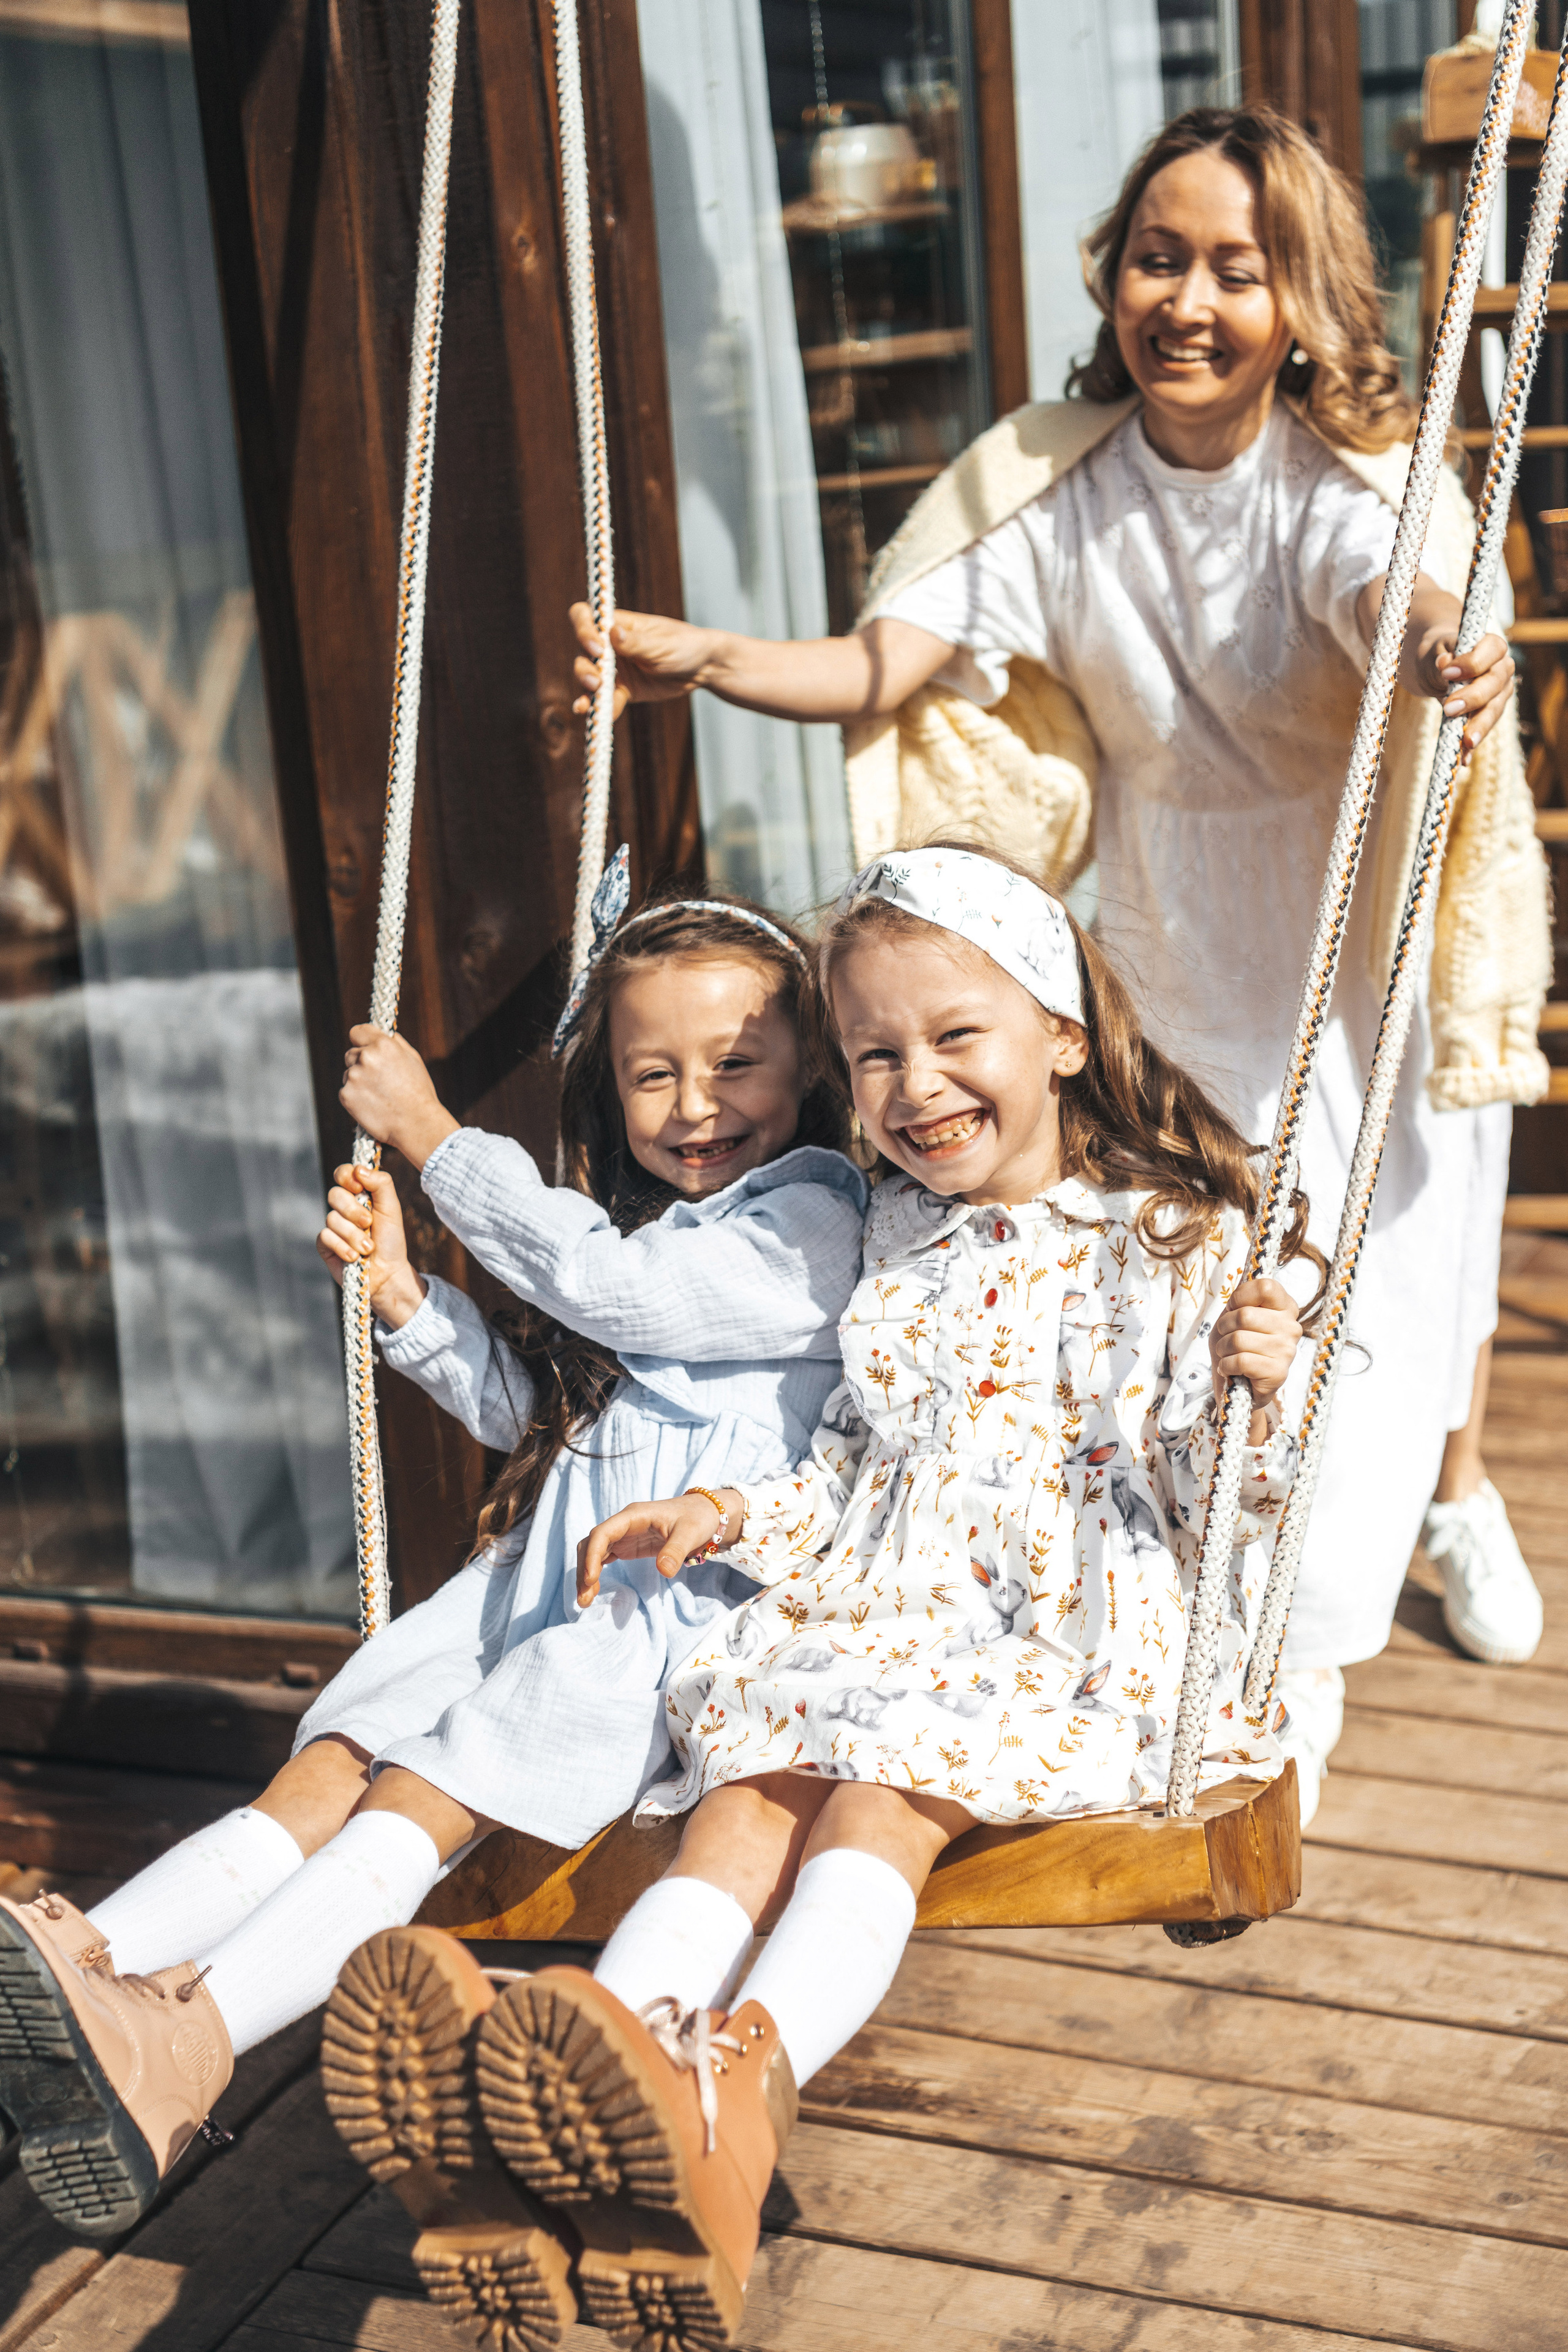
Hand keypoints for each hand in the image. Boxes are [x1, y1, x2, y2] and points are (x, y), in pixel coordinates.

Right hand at [316, 1165, 426, 1326]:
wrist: (387, 1273)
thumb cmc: (391, 1240)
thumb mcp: (392, 1209)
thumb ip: (381, 1184)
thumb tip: (359, 1169)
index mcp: (359, 1194)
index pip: (343, 1173)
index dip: (346, 1177)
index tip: (359, 1188)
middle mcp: (343, 1208)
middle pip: (334, 1195)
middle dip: (353, 1211)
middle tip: (369, 1223)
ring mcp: (333, 1226)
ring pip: (332, 1219)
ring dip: (354, 1235)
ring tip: (368, 1248)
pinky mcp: (325, 1245)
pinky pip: (325, 1237)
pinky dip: (343, 1247)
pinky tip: (354, 1257)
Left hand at [339, 1025, 459, 1168]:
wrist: (416, 1124)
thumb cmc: (419, 1093)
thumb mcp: (413, 1059)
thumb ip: (395, 1043)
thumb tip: (384, 1035)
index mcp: (383, 1045)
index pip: (357, 1031)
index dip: (361, 1040)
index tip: (364, 1047)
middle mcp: (366, 1057)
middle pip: (351, 1053)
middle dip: (361, 1063)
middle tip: (379, 1080)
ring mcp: (353, 1076)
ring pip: (348, 1073)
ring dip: (358, 1081)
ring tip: (379, 1095)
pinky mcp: (346, 1095)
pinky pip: (346, 1091)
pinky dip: (356, 1097)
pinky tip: (372, 1104)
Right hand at [570, 602, 722, 717]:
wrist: (703, 668)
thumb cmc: (684, 645)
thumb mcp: (662, 644)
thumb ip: (636, 643)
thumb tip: (612, 634)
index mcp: (618, 624)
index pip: (585, 617)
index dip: (583, 630)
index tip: (597, 647)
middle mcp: (610, 645)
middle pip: (583, 653)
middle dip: (585, 668)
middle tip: (598, 682)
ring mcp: (616, 669)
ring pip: (590, 678)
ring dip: (588, 691)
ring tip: (590, 705)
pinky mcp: (624, 690)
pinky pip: (608, 700)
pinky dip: (603, 709)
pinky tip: (598, 718)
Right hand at [576, 1489, 741, 1604]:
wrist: (705, 1514)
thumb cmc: (697, 1518)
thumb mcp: (690, 1533)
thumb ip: (675, 1550)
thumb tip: (664, 1571)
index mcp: (633, 1515)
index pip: (603, 1533)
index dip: (593, 1555)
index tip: (591, 1579)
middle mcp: (623, 1524)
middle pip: (592, 1544)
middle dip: (584, 1569)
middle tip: (584, 1599)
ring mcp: (623, 1535)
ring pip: (594, 1552)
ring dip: (586, 1574)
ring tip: (585, 1601)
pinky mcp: (627, 1546)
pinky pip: (603, 1558)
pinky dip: (595, 1573)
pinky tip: (594, 1591)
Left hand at [1210, 1278, 1301, 1434]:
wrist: (1237, 1383)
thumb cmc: (1236, 1344)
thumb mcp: (1234, 1314)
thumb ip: (1242, 1298)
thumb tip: (1246, 1279)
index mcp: (1285, 1307)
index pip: (1265, 1286)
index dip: (1240, 1297)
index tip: (1234, 1309)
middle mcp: (1292, 1327)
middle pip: (1244, 1315)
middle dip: (1224, 1327)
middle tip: (1226, 1338)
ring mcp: (1287, 1351)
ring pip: (1238, 1339)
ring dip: (1223, 1349)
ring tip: (1228, 1354)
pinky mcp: (1278, 1373)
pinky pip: (1240, 1361)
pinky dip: (1226, 1365)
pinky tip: (1231, 1369)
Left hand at [1417, 626, 1514, 760]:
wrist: (1440, 668)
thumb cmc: (1441, 654)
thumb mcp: (1437, 650)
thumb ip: (1441, 656)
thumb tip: (1444, 664)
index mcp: (1493, 647)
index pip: (1493, 650)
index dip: (1472, 663)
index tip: (1447, 673)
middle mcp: (1503, 669)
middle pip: (1495, 684)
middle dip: (1473, 698)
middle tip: (1449, 709)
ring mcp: (1500, 693)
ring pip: (1494, 710)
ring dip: (1479, 727)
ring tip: (1465, 742)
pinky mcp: (1490, 713)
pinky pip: (1482, 729)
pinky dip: (1471, 746)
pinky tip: (1464, 759)